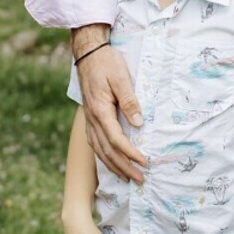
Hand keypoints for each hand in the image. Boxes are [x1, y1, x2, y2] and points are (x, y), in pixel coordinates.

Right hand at [75, 29, 146, 183]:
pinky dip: (105, 157)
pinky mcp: (90, 119)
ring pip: (99, 151)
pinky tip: (112, 163)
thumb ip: (129, 101)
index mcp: (100, 111)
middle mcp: (92, 119)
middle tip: (140, 179)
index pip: (116, 139)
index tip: (144, 162)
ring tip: (128, 178)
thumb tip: (138, 123)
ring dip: (114, 166)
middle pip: (107, 151)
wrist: (88, 53)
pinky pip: (95, 144)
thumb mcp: (121, 78)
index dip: (130, 154)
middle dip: (124, 167)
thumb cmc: (106, 63)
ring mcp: (89, 120)